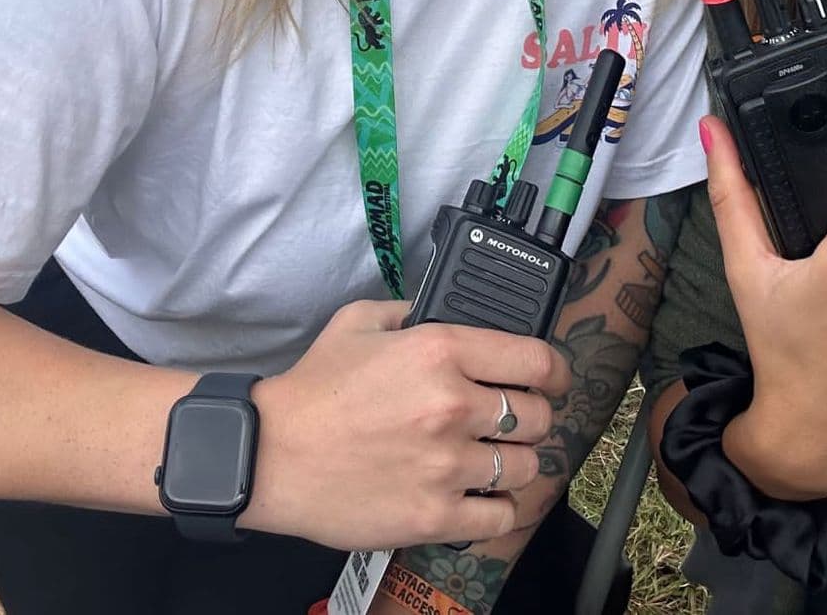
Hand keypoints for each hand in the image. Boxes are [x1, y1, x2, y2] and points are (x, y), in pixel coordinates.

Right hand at [244, 299, 570, 550]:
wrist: (271, 455)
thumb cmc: (312, 391)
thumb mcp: (358, 321)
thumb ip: (409, 310)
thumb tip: (438, 310)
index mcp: (441, 350)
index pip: (536, 359)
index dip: (555, 370)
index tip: (553, 379)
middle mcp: (453, 405)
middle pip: (537, 416)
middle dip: (532, 417)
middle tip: (514, 421)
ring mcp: (447, 464)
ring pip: (526, 467)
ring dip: (517, 463)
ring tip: (496, 459)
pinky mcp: (435, 514)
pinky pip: (500, 516)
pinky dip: (499, 508)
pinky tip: (482, 496)